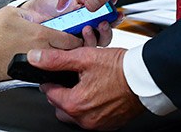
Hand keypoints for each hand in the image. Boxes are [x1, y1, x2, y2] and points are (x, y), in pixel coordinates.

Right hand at [0, 6, 81, 80]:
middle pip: (69, 54)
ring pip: (59, 64)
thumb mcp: (12, 13)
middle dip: (74, 50)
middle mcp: (42, 50)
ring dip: (63, 60)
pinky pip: (46, 72)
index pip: (71, 39)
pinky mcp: (28, 73)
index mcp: (41, 34)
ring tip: (62, 55)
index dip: (78, 37)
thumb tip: (42, 15)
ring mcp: (36, 64)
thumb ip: (31, 13)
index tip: (78, 36)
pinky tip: (48, 64)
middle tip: (74, 46)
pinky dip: (51, 69)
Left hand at [21, 0, 118, 47]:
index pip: (106, 19)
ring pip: (95, 45)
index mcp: (88, 15)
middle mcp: (85, 29)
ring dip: (97, 36)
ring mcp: (77, 41)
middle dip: (108, 29)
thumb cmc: (48, 2)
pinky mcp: (68, 49)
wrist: (31, 12)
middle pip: (104, 35)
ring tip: (89, 28)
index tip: (116, 13)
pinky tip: (81, 35)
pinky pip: (80, 52)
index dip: (113, 17)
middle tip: (104, 23)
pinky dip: (84, 44)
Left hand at [30, 47, 145, 129]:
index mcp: (75, 103)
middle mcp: (85, 119)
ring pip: (74, 115)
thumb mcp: (84, 57)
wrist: (145, 78)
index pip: (50, 94)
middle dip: (61, 93)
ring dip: (74, 101)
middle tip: (70, 78)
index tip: (54, 74)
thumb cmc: (120, 69)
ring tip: (84, 84)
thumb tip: (35, 57)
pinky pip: (91, 119)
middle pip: (60, 107)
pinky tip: (96, 93)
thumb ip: (56, 59)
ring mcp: (98, 124)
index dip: (50, 81)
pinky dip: (89, 108)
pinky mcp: (110, 124)